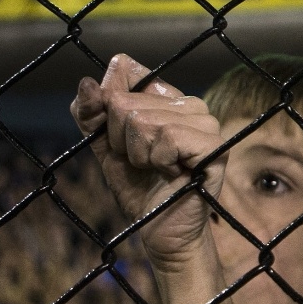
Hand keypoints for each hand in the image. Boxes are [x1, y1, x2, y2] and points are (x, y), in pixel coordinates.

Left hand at [71, 54, 222, 266]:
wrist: (160, 232)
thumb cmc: (139, 189)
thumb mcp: (105, 148)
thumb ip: (91, 116)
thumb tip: (87, 83)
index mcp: (166, 97)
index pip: (125, 71)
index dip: (109, 109)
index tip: (122, 140)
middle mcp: (190, 104)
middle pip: (126, 103)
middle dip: (122, 141)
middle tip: (144, 163)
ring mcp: (206, 123)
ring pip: (145, 121)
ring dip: (140, 155)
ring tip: (158, 170)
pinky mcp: (215, 145)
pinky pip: (168, 137)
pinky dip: (159, 161)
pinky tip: (173, 174)